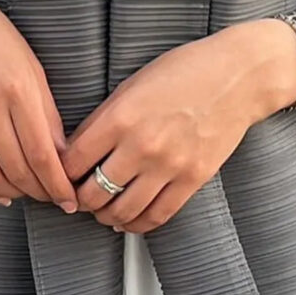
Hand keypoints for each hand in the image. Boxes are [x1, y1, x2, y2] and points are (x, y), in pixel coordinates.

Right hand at [0, 0, 77, 212]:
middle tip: (53, 198)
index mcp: (17, 89)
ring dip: (13, 194)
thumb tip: (60, 151)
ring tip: (28, 194)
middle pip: (17, 170)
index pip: (42, 153)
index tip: (69, 199)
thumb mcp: (31, 64)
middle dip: (40, 193)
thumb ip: (46, 110)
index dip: (58, 184)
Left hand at [60, 19, 295, 232]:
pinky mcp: (193, 179)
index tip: (58, 174)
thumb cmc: (184, 70)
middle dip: (78, 199)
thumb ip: (104, 118)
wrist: (237, 76)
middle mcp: (142, 145)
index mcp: (120, 117)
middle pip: (93, 192)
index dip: (59, 173)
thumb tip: (78, 149)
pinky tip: (128, 220)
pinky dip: (137, 224)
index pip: (73, 161)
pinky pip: (158, 215)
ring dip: (105, 216)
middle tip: (76, 197)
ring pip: (122, 211)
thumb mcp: (132, 84)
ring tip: (100, 210)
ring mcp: (169, 165)